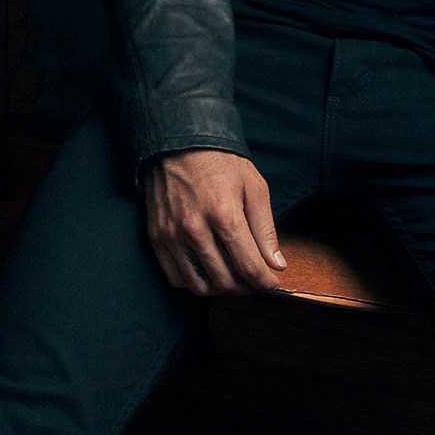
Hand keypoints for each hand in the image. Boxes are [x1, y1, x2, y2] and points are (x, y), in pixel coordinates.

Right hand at [143, 149, 287, 295]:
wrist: (179, 145)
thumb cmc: (220, 163)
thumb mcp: (254, 188)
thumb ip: (266, 229)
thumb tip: (276, 264)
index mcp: (224, 214)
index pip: (248, 266)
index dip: (265, 282)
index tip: (271, 284)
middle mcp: (195, 229)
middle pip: (225, 281)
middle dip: (246, 288)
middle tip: (253, 280)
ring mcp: (172, 235)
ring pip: (200, 286)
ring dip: (220, 289)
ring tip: (232, 277)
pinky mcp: (157, 237)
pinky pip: (176, 278)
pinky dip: (194, 283)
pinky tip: (207, 270)